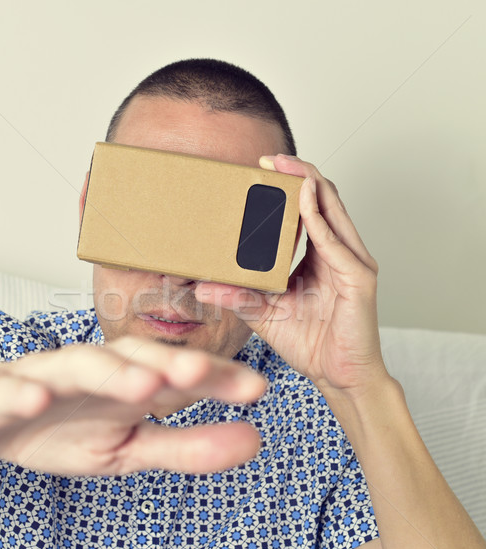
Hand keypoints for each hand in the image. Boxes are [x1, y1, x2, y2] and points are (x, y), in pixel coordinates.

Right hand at [0, 337, 264, 475]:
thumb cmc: (64, 428)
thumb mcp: (130, 448)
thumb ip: (189, 445)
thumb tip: (256, 439)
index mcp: (129, 382)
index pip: (178, 374)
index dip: (214, 377)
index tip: (255, 388)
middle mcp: (95, 369)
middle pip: (136, 358)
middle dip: (169, 362)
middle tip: (203, 370)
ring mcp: (48, 375)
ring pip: (81, 365)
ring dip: (111, 371)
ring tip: (142, 383)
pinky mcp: (2, 389)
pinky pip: (11, 388)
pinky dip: (23, 391)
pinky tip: (36, 398)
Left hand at [196, 155, 389, 411]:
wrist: (338, 377)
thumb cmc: (310, 343)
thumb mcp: (264, 313)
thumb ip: (238, 296)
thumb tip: (201, 287)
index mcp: (319, 258)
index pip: (306, 212)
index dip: (286, 189)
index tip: (257, 172)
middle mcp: (339, 253)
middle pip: (322, 200)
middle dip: (297, 175)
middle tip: (267, 160)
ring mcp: (352, 262)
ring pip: (332, 209)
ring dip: (308, 183)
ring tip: (283, 167)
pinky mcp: (359, 277)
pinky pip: (335, 240)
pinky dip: (318, 217)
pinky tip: (302, 199)